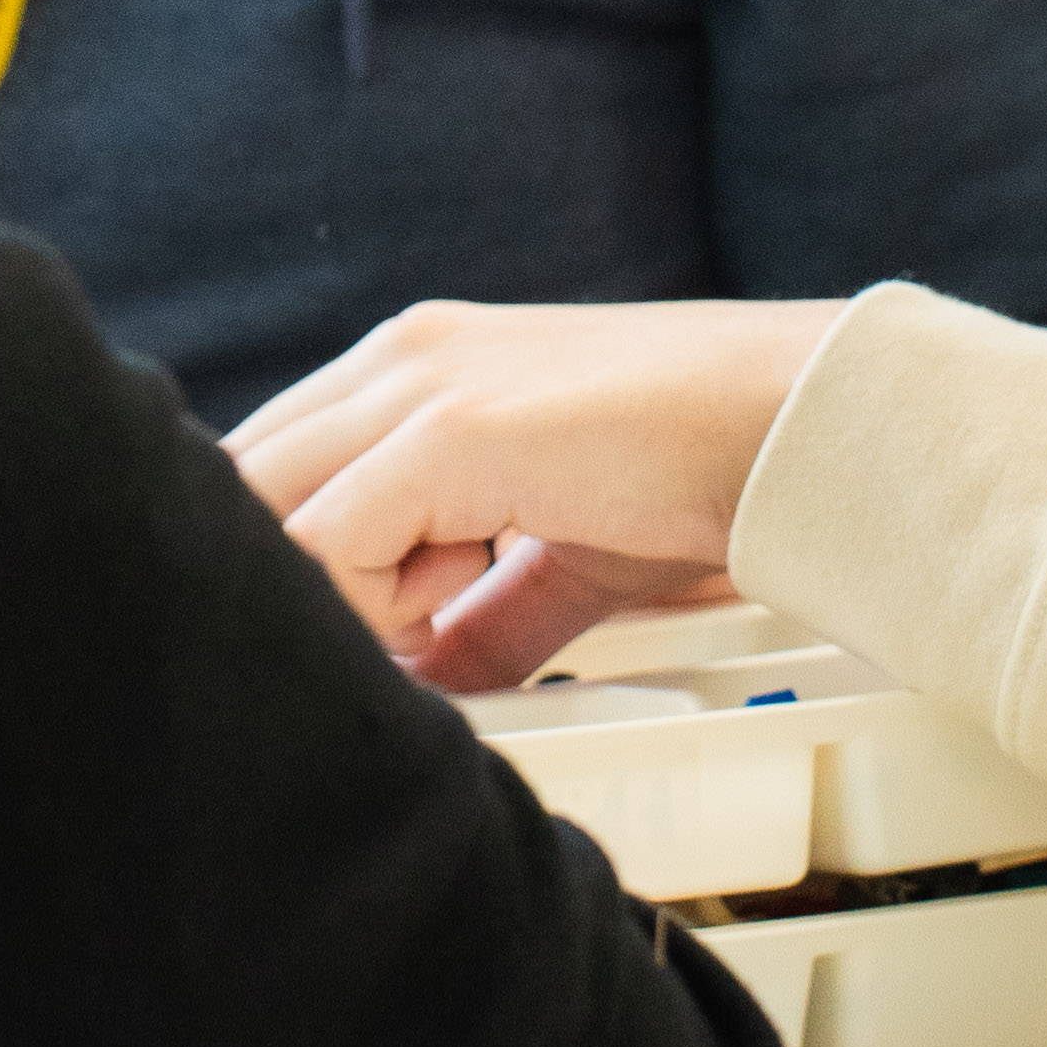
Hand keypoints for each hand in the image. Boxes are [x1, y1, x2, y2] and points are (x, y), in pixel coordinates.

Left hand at [230, 299, 847, 690]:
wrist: (803, 429)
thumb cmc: (705, 474)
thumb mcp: (570, 555)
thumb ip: (487, 616)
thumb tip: (433, 688)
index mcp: (416, 366)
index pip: (272, 472)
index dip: (298, 572)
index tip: (383, 634)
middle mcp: (399, 358)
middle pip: (244, 485)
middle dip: (293, 585)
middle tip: (398, 636)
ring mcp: (417, 383)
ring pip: (266, 511)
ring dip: (333, 594)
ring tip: (447, 602)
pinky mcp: (448, 428)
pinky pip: (325, 543)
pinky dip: (368, 607)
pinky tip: (460, 596)